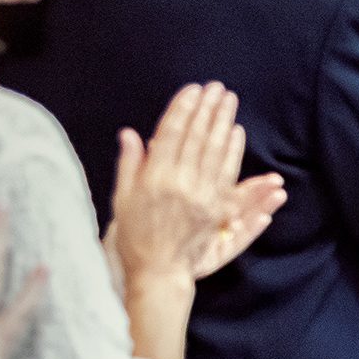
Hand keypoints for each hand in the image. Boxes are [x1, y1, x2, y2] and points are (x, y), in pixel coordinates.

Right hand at [113, 83, 281, 289]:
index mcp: (154, 178)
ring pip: (216, 152)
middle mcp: (180, 185)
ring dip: (223, 123)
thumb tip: (130, 133)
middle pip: (198, 138)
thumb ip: (130, 164)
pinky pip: (229, 175)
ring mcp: (201, 197)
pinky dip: (233, 151)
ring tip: (228, 101)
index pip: (171, 134)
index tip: (192, 90)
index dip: (183, 109)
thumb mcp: (123, 198)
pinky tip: (236, 133)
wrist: (157, 270)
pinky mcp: (217, 210)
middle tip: (216, 88)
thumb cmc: (135, 234)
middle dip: (207, 109)